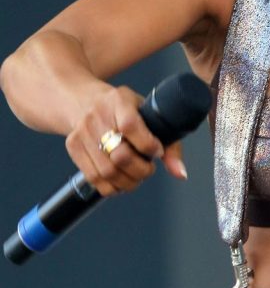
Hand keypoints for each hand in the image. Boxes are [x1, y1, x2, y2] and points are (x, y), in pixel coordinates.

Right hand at [65, 82, 186, 195]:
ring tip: (136, 176)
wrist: (84, 101)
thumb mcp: (148, 113)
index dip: (148, 145)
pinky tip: (121, 180)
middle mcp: (97, 115)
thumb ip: (169, 142)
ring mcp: (82, 132)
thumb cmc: (123, 109)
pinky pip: (93, 178)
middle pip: (120, 156)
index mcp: (119, 101)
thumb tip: (180, 173)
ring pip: (107, 172)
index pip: (131, 126)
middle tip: (148, 168)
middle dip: (141, 170)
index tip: (157, 151)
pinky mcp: (73, 147)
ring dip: (128, 182)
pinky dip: (112, 187)